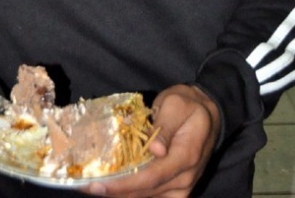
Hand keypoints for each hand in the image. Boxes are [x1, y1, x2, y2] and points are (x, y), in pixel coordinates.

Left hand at [84, 84, 220, 196]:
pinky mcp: (175, 190)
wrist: (209, 114)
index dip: (123, 184)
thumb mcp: (176, 104)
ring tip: (93, 187)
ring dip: (120, 195)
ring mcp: (182, 188)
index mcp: (186, 156)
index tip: (98, 185)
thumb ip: (165, 125)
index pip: (151, 177)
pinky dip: (131, 194)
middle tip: (85, 186)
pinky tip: (112, 189)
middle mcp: (185, 179)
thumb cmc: (188, 105)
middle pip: (145, 193)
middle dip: (114, 192)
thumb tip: (155, 151)